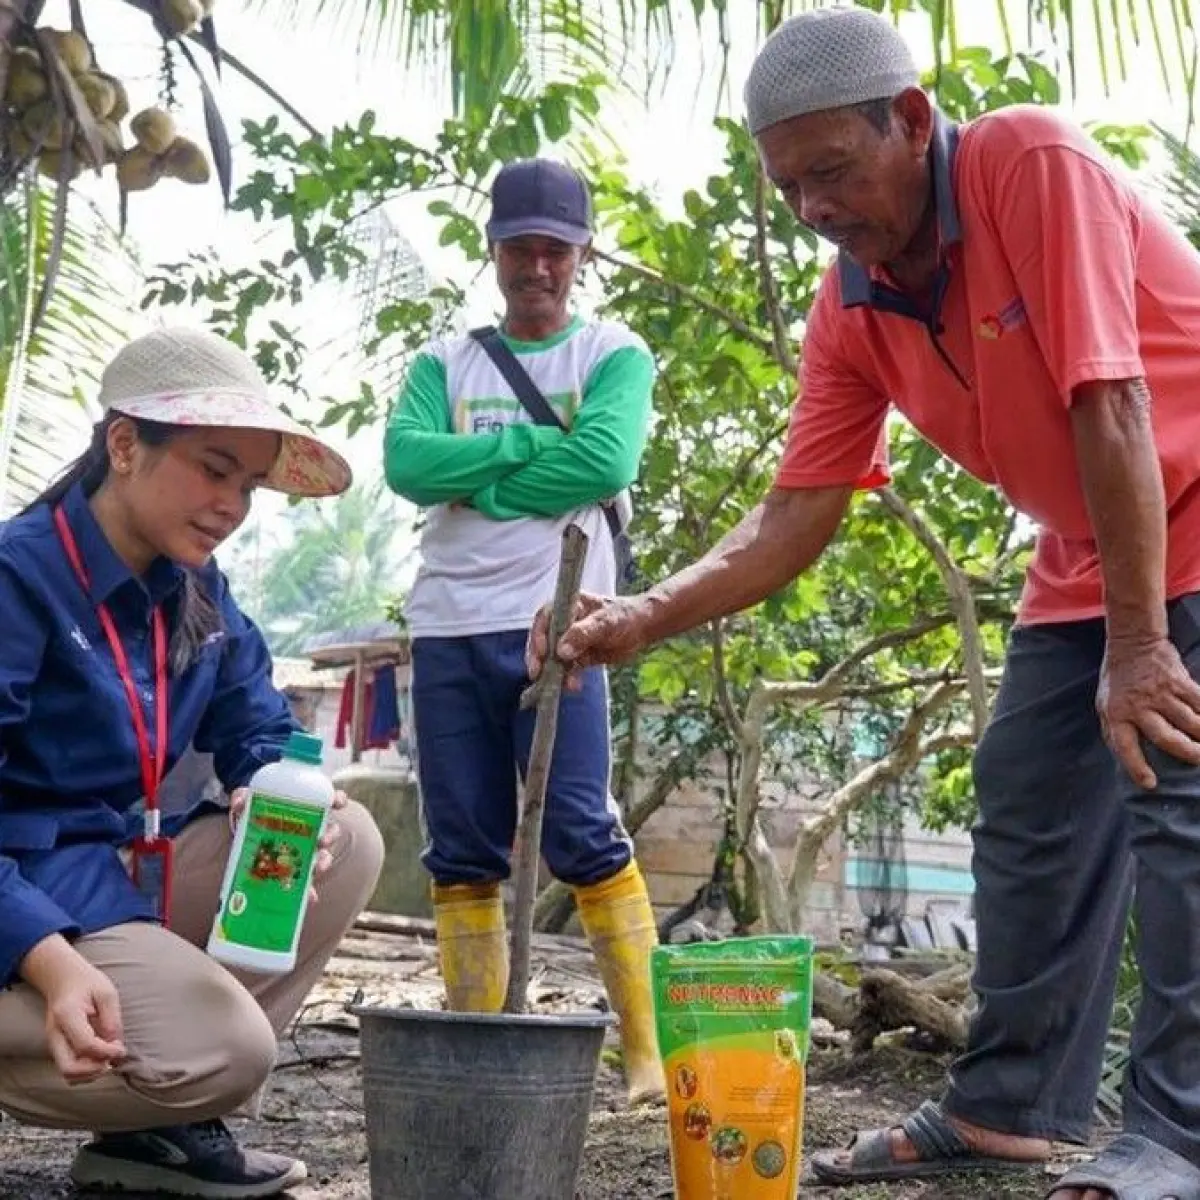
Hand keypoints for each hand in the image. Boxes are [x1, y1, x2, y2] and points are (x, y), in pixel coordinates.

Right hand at [20, 935, 125, 1084]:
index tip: (122, 1048)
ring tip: (108, 1058)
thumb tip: (115, 1044)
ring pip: (68, 1075)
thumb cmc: (88, 984)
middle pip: (69, 1069)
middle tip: (113, 1059)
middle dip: (95, 1070)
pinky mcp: (58, 1049)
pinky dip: (86, 1071)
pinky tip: (100, 1058)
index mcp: (67, 1015)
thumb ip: (112, 1018)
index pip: (85, 1045)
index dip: (106, 1052)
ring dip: (91, 1074)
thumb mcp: (106, 993)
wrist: (64, 980)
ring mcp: (54, 1044)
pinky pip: (70, 1070)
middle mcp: (55, 1034)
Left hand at [230, 786, 347, 903]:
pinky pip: (308, 883)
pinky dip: (311, 892)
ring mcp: (305, 852)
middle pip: (330, 831)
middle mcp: (311, 830)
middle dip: (330, 836)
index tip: (338, 803)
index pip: (329, 800)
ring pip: (324, 855)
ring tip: (318, 868)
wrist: (244, 837)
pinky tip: (310, 898)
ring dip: (325, 861)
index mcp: (306, 810)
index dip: (338, 800)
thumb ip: (242, 798)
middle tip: (322, 840)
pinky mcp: (295, 873)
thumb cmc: (253, 815)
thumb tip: (239, 802)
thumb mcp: (247, 804)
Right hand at [525, 592, 650, 688]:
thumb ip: (583, 634)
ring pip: (552, 658)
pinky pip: (567, 669)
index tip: (542, 653)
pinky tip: (573, 686)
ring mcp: (570, 641)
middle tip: (536, 673)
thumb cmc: (625, 616)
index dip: (538, 635)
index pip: (544, 619)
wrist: (643, 629)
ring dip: (552, 672)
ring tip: (559, 684)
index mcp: (567, 606)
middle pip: (543, 640)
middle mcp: (564, 623)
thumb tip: (561, 651)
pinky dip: (567, 678)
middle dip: (538, 657)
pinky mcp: (578, 657)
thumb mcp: (605, 622)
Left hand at [1097, 634, 1199, 788]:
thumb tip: (1129, 759)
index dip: (1136, 767)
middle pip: (1167, 738)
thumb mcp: (1105, 705)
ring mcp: (1160, 693)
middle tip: (1199, 760)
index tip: (1150, 783)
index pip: (1124, 746)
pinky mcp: (1178, 681)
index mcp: (1116, 714)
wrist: (1132, 643)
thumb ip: (1116, 730)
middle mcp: (1138, 706)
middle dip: (1187, 753)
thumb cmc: (1118, 681)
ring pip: (1190, 722)